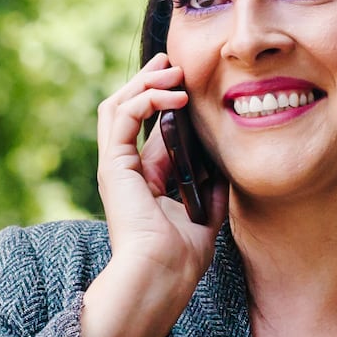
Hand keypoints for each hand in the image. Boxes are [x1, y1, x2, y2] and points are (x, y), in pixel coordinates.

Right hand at [80, 53, 226, 336]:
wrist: (163, 274)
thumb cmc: (182, 255)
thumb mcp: (206, 209)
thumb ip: (211, 184)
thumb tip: (224, 159)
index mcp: (142, 179)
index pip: (149, 127)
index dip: (166, 100)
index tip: (189, 81)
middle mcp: (124, 169)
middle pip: (127, 109)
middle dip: (149, 81)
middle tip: (174, 62)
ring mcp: (115, 166)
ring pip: (117, 106)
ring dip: (145, 83)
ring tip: (173, 70)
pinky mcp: (112, 165)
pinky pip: (121, 117)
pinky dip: (146, 99)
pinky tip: (174, 95)